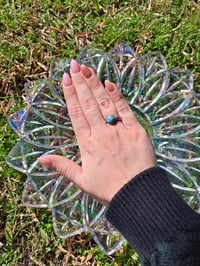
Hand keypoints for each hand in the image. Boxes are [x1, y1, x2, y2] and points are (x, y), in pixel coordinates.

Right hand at [38, 60, 155, 204]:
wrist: (137, 194)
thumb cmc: (108, 189)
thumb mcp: (81, 180)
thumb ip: (62, 166)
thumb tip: (41, 159)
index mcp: (87, 144)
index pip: (76, 114)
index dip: (70, 94)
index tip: (66, 79)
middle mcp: (101, 133)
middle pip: (88, 103)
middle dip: (80, 83)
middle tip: (74, 65)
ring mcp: (119, 130)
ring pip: (104, 103)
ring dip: (95, 84)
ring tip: (88, 69)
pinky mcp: (136, 130)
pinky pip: (124, 110)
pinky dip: (117, 96)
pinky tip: (109, 83)